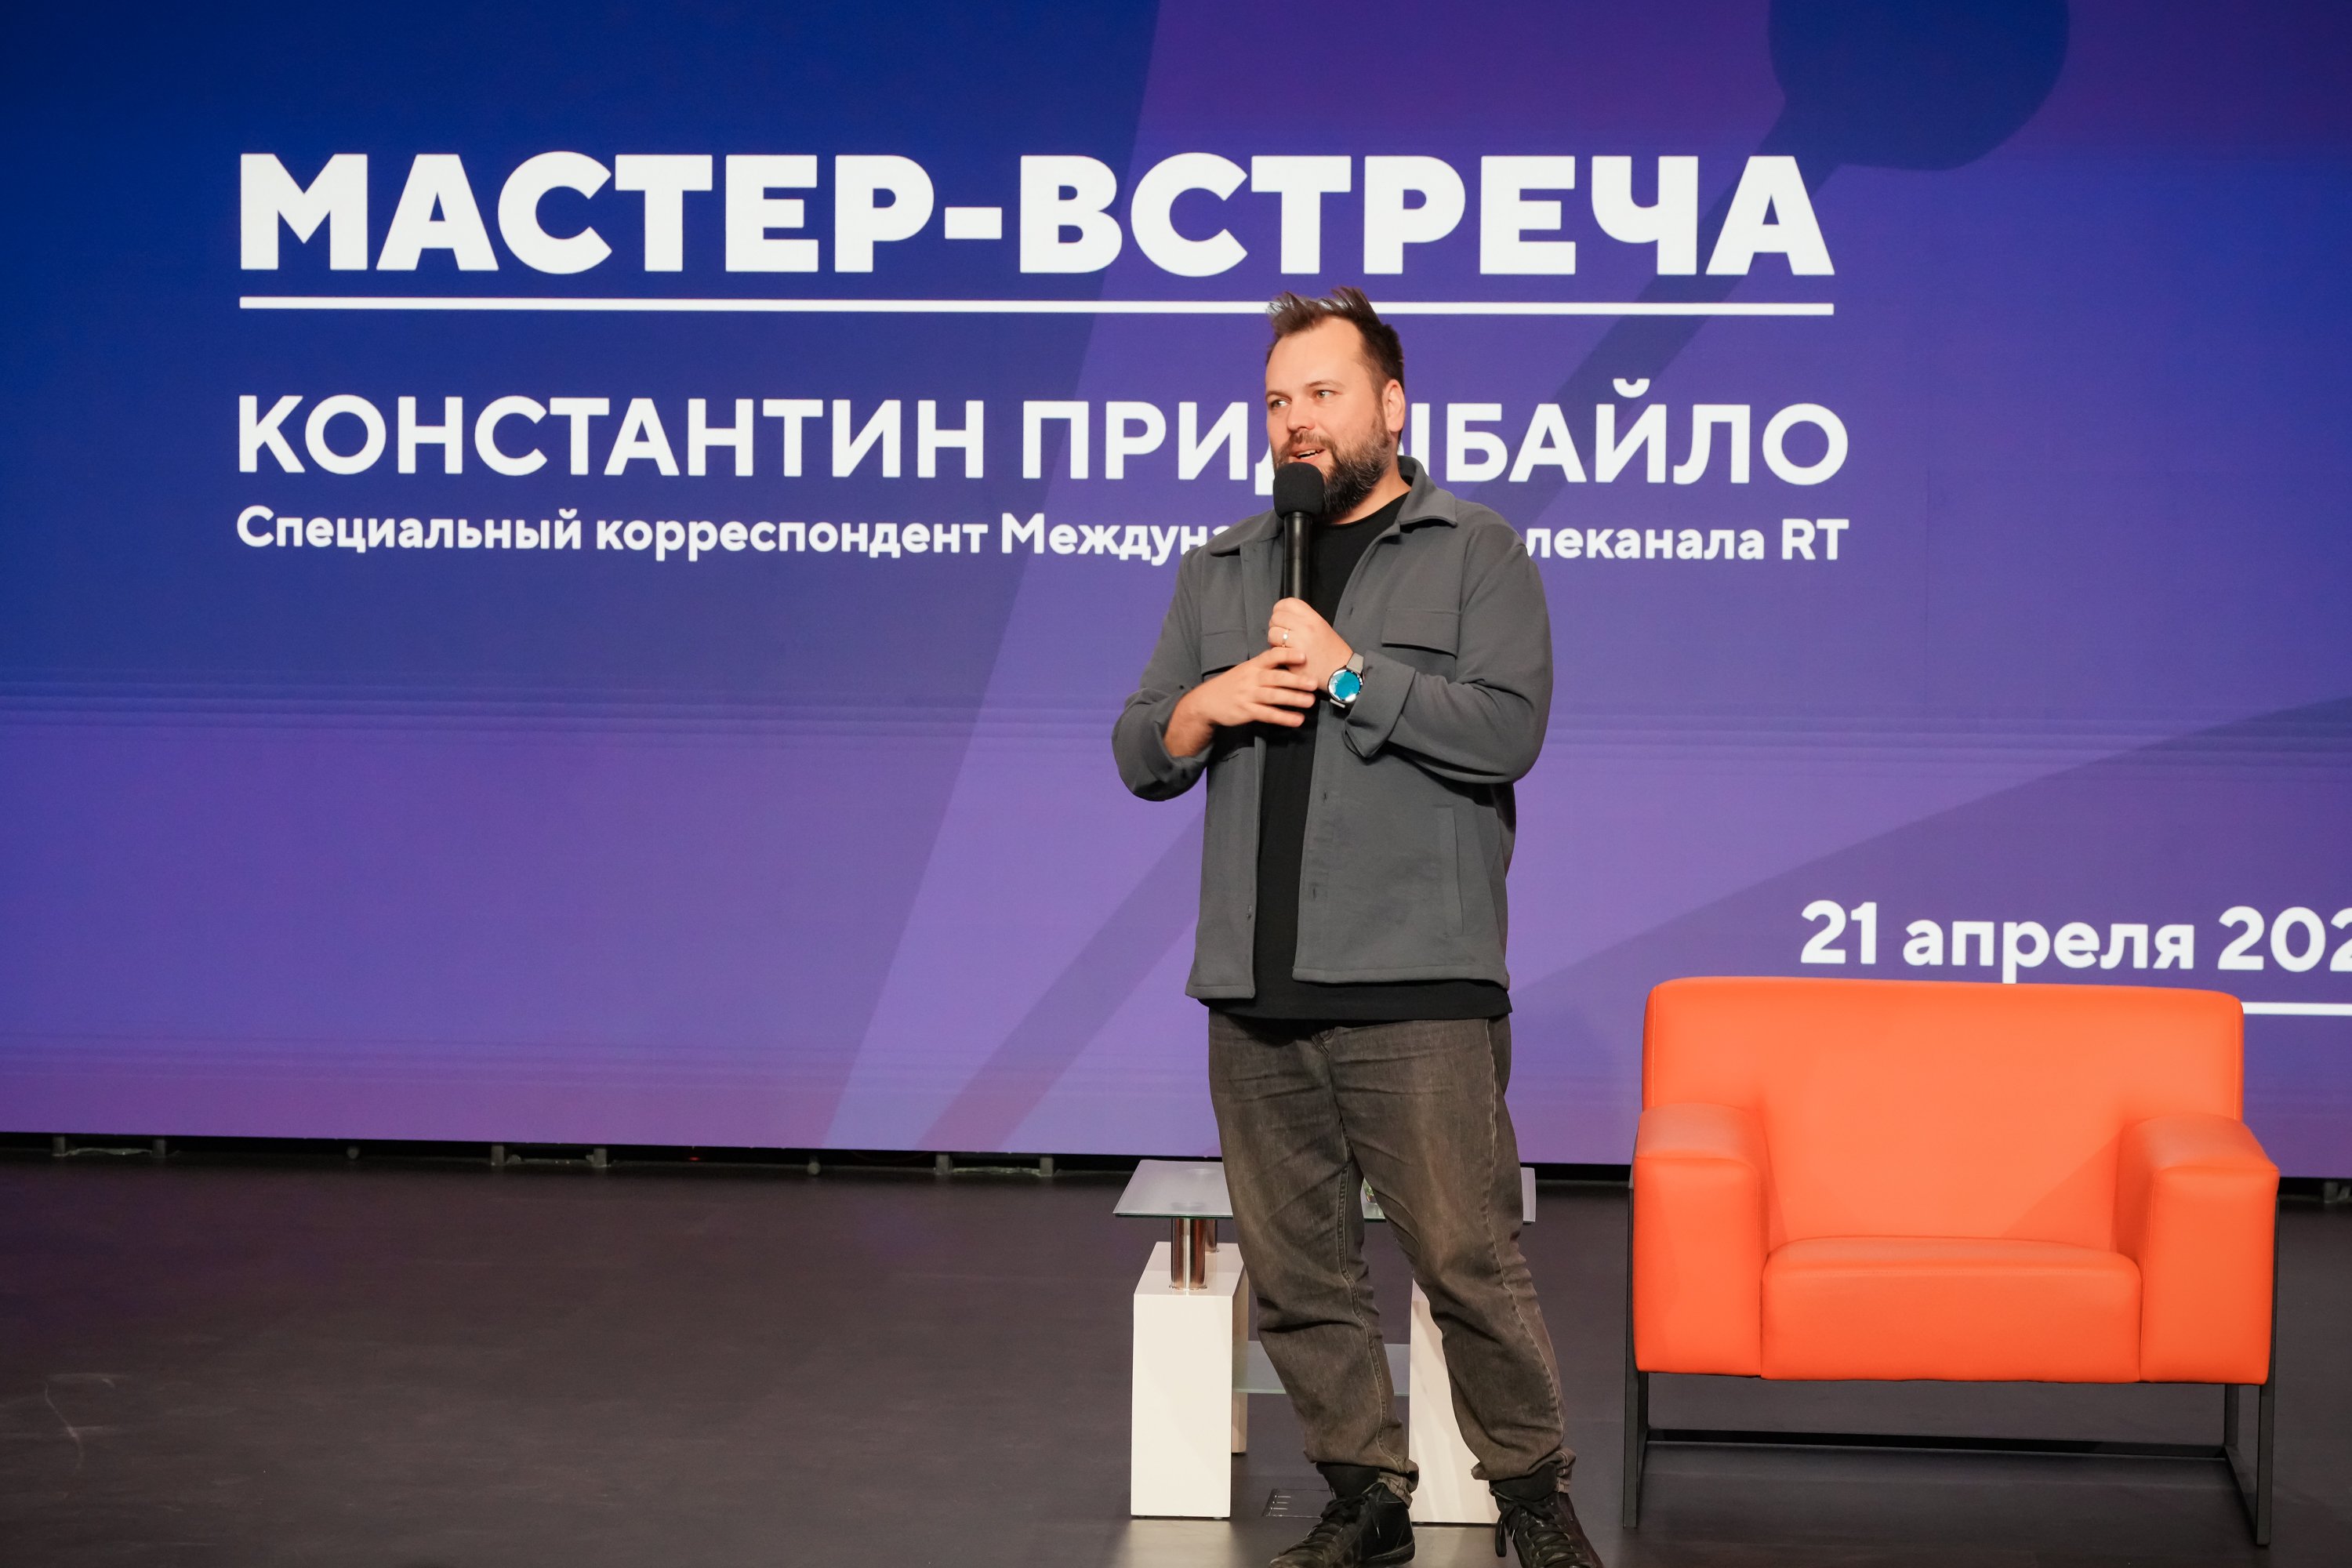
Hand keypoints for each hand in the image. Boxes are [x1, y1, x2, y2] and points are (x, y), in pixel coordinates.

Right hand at [1164, 646, 1319, 756]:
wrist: (1206, 702)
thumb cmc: (1232, 684)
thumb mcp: (1245, 670)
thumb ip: (1265, 667)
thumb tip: (1291, 662)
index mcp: (1252, 665)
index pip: (1271, 656)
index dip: (1287, 655)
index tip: (1304, 655)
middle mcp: (1251, 678)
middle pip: (1276, 678)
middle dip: (1296, 680)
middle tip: (1314, 682)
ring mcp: (1248, 695)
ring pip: (1273, 696)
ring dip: (1293, 699)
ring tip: (1310, 701)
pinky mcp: (1246, 712)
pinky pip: (1267, 715)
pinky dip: (1283, 717)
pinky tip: (1297, 720)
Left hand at [1266, 598, 1353, 697]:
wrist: (1340, 673)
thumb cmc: (1332, 653)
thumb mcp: (1322, 628)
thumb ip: (1304, 620)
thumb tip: (1285, 617)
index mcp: (1313, 618)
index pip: (1288, 603)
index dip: (1280, 610)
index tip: (1281, 618)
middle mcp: (1306, 626)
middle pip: (1277, 616)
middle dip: (1275, 626)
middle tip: (1283, 635)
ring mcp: (1299, 640)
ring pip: (1273, 632)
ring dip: (1274, 640)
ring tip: (1284, 646)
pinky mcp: (1293, 655)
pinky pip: (1275, 648)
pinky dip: (1277, 652)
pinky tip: (1286, 655)